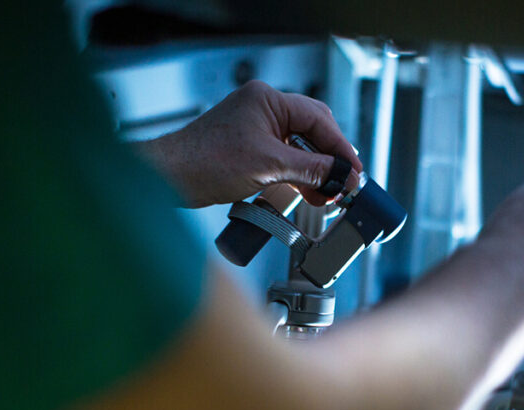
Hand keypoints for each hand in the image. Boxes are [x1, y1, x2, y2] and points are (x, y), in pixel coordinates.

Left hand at [138, 80, 362, 207]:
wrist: (170, 177)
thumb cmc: (205, 161)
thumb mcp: (269, 166)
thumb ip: (311, 169)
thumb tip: (342, 175)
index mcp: (268, 100)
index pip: (319, 119)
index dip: (340, 148)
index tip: (354, 172)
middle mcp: (263, 109)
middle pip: (312, 131)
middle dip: (330, 160)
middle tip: (343, 184)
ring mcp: (256, 127)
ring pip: (299, 147)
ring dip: (314, 172)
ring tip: (327, 195)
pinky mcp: (250, 147)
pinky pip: (284, 158)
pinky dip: (297, 175)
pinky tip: (307, 192)